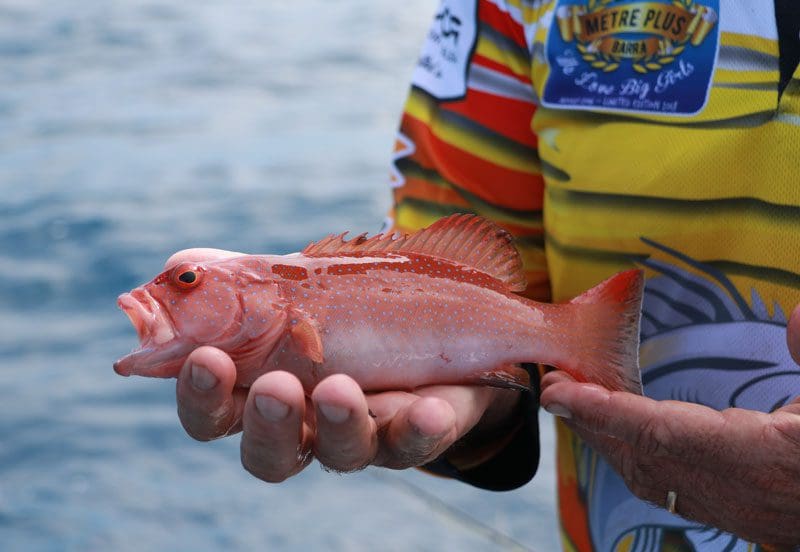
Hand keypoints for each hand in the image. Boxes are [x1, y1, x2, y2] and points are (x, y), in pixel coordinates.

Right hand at [167, 249, 520, 480]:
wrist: (420, 318)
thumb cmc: (334, 307)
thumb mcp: (285, 286)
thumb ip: (233, 280)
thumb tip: (179, 271)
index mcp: (257, 393)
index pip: (213, 413)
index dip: (201, 396)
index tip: (207, 358)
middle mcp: (304, 427)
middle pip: (268, 455)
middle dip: (268, 424)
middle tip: (275, 386)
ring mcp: (360, 434)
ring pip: (341, 454)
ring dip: (338, 424)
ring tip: (339, 388)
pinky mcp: (415, 433)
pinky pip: (419, 444)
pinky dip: (421, 430)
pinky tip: (428, 408)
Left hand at [538, 304, 799, 546]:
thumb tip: (799, 315)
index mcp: (759, 460)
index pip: (662, 434)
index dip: (606, 412)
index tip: (560, 392)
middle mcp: (732, 489)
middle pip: (641, 456)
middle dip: (591, 422)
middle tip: (555, 387)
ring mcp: (730, 505)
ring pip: (648, 474)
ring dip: (606, 438)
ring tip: (576, 402)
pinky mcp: (732, 510)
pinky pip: (666, 484)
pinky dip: (633, 454)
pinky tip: (621, 433)